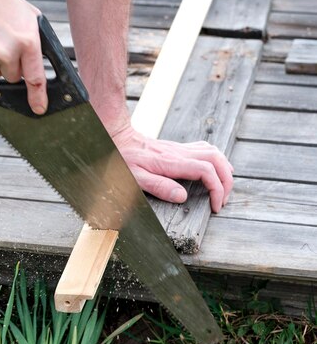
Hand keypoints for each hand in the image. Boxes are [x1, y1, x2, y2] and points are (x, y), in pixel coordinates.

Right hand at [0, 0, 47, 114]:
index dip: (39, 97)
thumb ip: (35, 38)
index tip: (39, 108)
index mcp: (27, 40)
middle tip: (1, 41)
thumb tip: (40, 61)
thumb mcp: (25, 13)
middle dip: (10, 65)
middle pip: (13, 77)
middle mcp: (7, 52)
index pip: (36, 78)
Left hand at [111, 126, 233, 212]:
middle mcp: (180, 152)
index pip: (206, 171)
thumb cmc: (123, 159)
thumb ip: (159, 186)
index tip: (215, 206)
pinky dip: (216, 160)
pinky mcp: (178, 147)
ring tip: (223, 188)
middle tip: (223, 200)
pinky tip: (214, 170)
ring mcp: (180, 148)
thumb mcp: (135, 177)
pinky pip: (205, 149)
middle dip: (226, 181)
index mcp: (172, 162)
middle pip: (216, 160)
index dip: (217, 189)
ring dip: (224, 170)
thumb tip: (182, 197)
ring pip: (214, 152)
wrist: (117, 137)